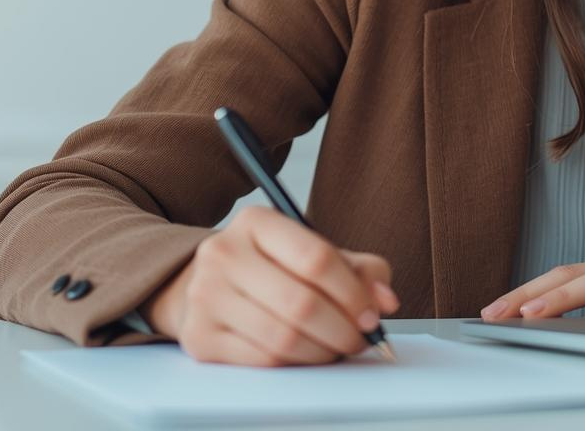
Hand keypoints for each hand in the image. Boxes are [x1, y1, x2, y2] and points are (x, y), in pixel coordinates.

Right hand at [139, 205, 399, 366]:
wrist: (206, 286)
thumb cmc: (271, 269)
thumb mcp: (313, 252)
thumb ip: (359, 269)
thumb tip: (385, 299)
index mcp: (255, 222)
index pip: (316, 258)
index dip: (353, 293)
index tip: (373, 314)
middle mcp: (223, 253)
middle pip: (301, 303)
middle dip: (343, 329)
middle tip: (361, 338)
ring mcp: (206, 296)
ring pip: (283, 337)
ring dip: (323, 351)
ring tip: (337, 347)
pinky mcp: (199, 337)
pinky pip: (263, 360)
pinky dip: (296, 364)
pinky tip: (308, 354)